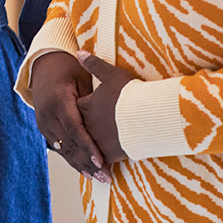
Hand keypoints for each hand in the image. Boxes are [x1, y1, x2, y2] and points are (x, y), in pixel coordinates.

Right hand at [30, 51, 109, 183]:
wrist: (44, 67)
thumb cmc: (69, 70)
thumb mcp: (82, 78)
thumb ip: (92, 99)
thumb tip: (112, 114)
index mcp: (58, 102)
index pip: (75, 130)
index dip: (89, 147)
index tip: (102, 160)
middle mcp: (48, 116)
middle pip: (70, 145)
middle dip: (88, 163)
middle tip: (105, 176)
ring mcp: (44, 124)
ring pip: (64, 150)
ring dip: (82, 166)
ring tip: (99, 178)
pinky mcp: (45, 129)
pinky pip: (60, 148)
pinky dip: (74, 161)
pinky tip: (87, 172)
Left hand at [76, 52, 135, 166]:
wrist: (148, 115)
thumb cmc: (131, 94)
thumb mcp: (112, 75)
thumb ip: (93, 65)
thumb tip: (79, 52)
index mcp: (85, 107)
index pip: (75, 109)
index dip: (76, 110)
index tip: (79, 112)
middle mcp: (87, 124)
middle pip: (78, 131)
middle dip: (78, 135)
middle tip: (76, 140)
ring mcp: (97, 140)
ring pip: (87, 148)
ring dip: (87, 153)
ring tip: (89, 158)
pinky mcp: (109, 153)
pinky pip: (100, 161)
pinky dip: (99, 164)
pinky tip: (101, 170)